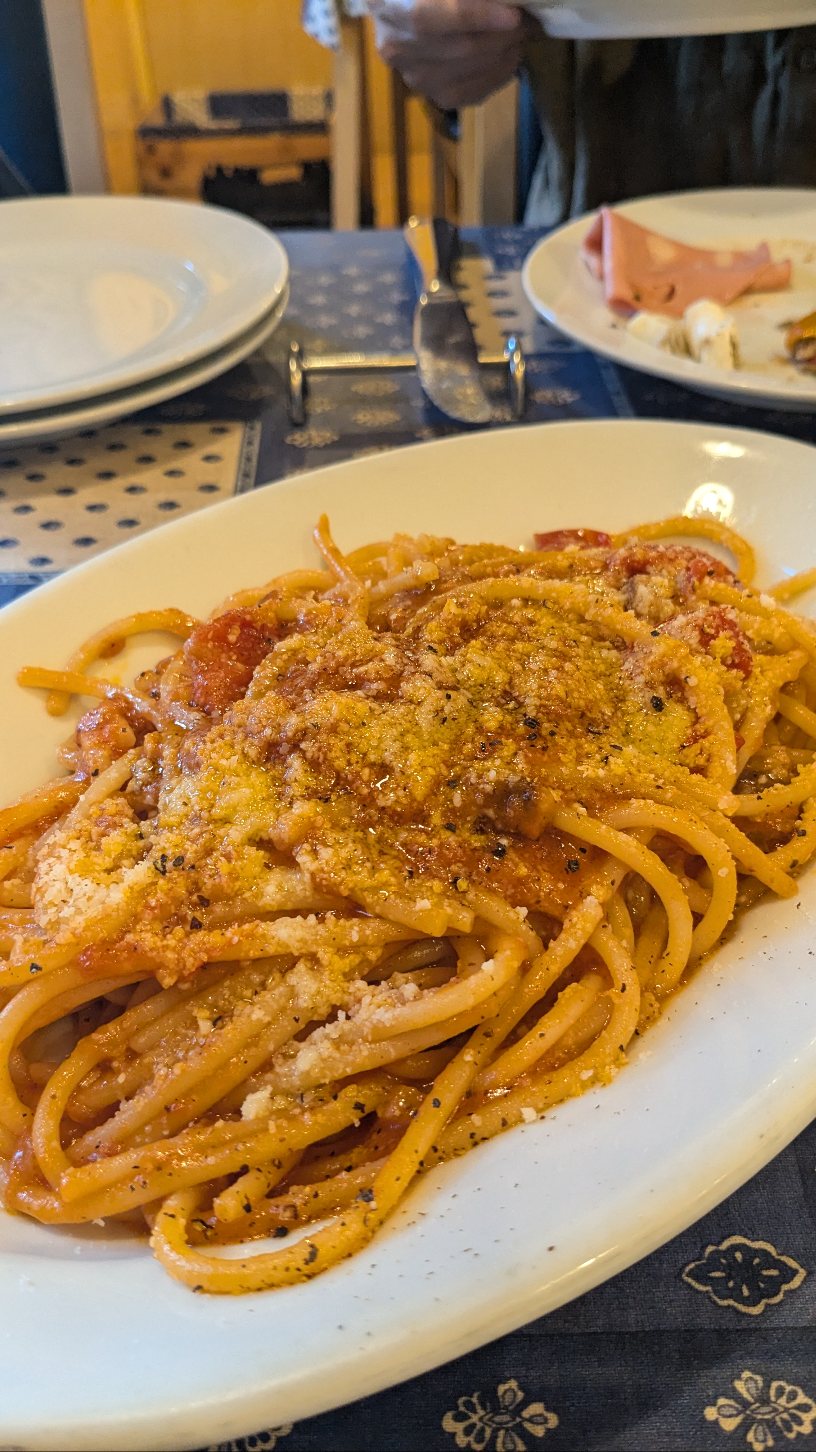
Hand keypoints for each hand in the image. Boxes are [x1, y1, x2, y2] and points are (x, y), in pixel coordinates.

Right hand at [372, 0, 526, 109]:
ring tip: (522, 35)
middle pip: (459, 48)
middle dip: (502, 35)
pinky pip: (472, 94)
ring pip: (469, 72)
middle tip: (529, 21)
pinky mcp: (433, 96)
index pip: (430, 18)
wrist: (405, 6)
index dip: (476, 17)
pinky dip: (499, 76)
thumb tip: (506, 1)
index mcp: (393, 7)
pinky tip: (510, 58)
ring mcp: (415, 77)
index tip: (513, 16)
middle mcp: (397, 48)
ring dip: (505, 54)